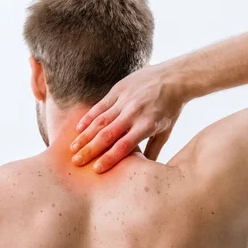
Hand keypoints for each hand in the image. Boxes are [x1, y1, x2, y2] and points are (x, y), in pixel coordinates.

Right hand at [70, 63, 184, 172]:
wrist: (175, 77)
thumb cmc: (171, 108)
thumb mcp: (165, 131)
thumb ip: (153, 150)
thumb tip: (145, 169)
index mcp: (147, 125)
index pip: (124, 146)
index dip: (109, 158)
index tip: (97, 170)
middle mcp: (134, 113)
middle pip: (108, 135)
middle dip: (90, 150)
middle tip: (76, 162)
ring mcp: (125, 100)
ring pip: (100, 121)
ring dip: (85, 135)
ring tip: (73, 148)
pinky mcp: (119, 89)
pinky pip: (100, 105)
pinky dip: (88, 117)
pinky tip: (78, 128)